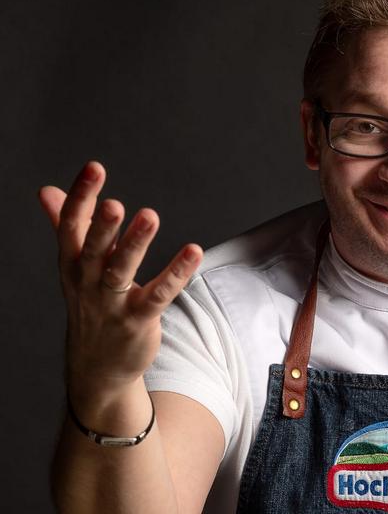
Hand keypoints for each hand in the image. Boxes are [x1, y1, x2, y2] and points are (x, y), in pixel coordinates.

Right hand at [40, 161, 201, 406]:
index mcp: (71, 263)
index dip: (82, 196)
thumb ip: (65, 224)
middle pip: (92, 250)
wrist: (96, 366)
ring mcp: (111, 304)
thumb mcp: (74, 265)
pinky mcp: (138, 320)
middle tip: (114, 202)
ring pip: (121, 271)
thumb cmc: (90, 304)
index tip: (95, 167)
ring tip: (150, 216)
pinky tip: (194, 251)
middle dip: (103, 226)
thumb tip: (47, 190)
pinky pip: (159, 294)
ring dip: (135, 244)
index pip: (71, 226)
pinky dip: (176, 273)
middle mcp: (87, 282)